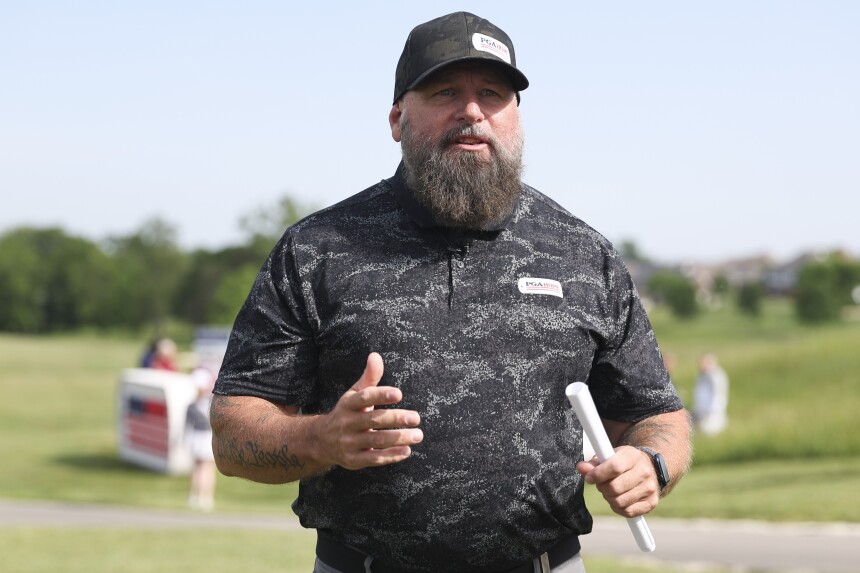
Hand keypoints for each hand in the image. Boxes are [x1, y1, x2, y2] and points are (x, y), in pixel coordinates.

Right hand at [317, 352, 422, 469]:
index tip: (399, 394)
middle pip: (373, 420)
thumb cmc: (347, 413)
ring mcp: (348, 443)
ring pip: (376, 441)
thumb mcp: (354, 394)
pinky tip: (407, 450)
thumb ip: (369, 377)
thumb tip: (376, 355)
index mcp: (348, 404)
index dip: (381, 395)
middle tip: (416, 418)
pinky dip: (391, 455)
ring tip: (417, 435)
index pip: (364, 398)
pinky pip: (374, 459)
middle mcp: (346, 423)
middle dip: (396, 418)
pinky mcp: (353, 460)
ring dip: (399, 438)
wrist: (321, 441)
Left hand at [576, 446, 659, 517]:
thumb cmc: (624, 462)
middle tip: (601, 484)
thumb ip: (594, 463)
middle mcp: (644, 472)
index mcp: (633, 456)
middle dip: (602, 488)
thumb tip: (581, 468)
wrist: (649, 467)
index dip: (598, 475)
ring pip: (620, 501)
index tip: (589, 478)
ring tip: (610, 491)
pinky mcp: (652, 502)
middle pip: (615, 487)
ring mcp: (650, 488)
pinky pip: (628, 512)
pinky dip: (618, 508)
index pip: (614, 467)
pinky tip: (618, 499)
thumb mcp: (610, 456)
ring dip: (609, 498)